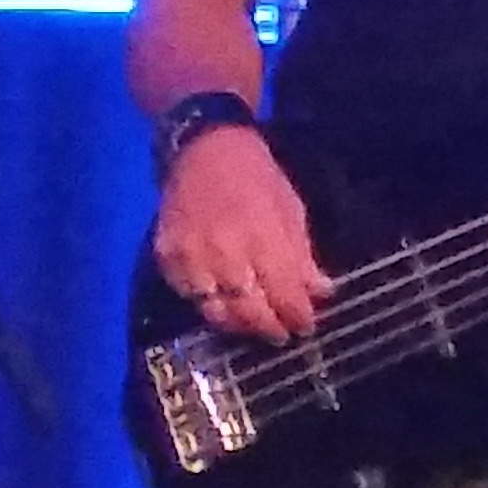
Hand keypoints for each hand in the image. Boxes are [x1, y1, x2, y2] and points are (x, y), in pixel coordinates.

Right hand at [153, 125, 337, 341]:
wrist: (205, 151)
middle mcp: (224, 252)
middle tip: (283, 336)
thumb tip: (321, 292)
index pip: (282, 291)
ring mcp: (190, 257)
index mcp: (261, 236)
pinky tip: (225, 308)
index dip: (296, 315)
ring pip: (215, 310)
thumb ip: (302, 255)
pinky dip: (208, 306)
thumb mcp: (291, 209)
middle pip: (247, 309)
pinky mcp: (166, 258)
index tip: (306, 328)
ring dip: (239, 326)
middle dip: (269, 327)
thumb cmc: (257, 177)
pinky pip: (188, 296)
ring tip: (256, 329)